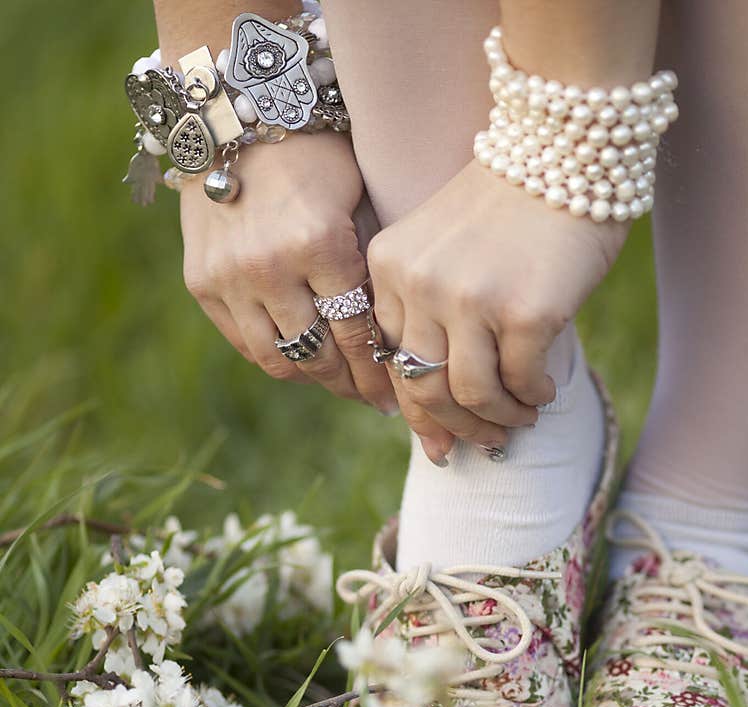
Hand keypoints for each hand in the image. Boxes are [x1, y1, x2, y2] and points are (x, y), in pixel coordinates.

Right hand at [180, 132, 395, 412]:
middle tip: (374, 398)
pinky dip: (274, 356)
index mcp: (321, 244)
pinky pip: (243, 342)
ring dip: (312, 377)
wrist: (236, 117)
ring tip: (338, 382)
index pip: (357, 333)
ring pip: (278, 359)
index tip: (397, 394)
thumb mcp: (359, 200)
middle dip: (351, 384)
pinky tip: (300, 358)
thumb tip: (395, 336)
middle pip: (318, 355)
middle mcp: (271, 268)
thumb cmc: (316, 153)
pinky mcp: (201, 282)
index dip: (379, 373)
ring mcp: (230, 278)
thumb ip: (370, 267)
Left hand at [367, 159, 628, 459]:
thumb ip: (427, 312)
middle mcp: (420, 284)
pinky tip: (545, 391)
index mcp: (389, 268)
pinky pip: (521, 381)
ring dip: (499, 419)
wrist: (565, 148)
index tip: (441, 444)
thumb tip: (437, 404)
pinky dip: (534, 396)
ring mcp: (470, 298)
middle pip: (424, 388)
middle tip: (489, 441)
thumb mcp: (441, 250)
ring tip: (522, 418)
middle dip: (458, 427)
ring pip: (470, 394)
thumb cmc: (507, 206)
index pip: (390, 362)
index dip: (417, 414)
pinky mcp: (525, 310)